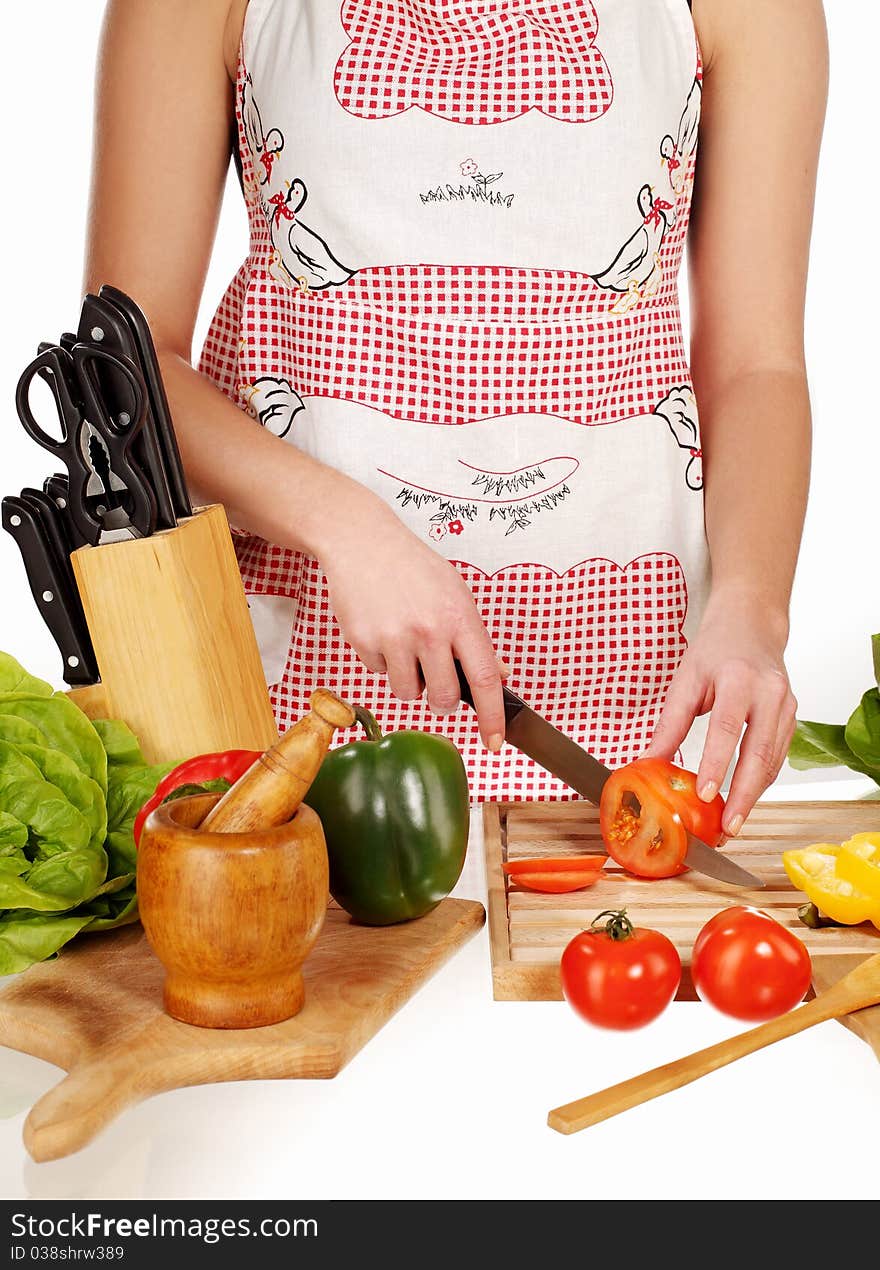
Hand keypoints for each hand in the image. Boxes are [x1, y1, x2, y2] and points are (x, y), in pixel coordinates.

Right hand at [319, 492, 505, 748]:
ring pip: (408, 693)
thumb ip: (475, 638)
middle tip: (434, 678)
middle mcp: (429, 630)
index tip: (496, 742)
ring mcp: (394, 637)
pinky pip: (378, 673)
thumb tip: (498, 676)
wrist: (362, 542)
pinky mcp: (363, 641)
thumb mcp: (456, 593)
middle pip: (443, 699)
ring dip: (409, 679)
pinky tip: (381, 629)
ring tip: (404, 644)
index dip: (493, 716)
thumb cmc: (413, 567)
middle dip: (440, 699)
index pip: (485, 679)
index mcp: (460, 617)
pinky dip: (382, 660)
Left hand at [643, 593, 796, 835]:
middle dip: (743, 795)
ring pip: (772, 760)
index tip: (705, 794)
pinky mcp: (792, 716)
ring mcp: (786, 705)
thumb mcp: (685, 680)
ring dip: (753, 795)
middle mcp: (769, 692)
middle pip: (758, 753)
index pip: (726, 728)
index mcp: (738, 679)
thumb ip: (669, 724)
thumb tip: (648, 764)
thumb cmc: (717, 650)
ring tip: (732, 823)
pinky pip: (778, 756)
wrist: (752, 625)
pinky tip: (745, 799)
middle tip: (727, 827)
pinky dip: (761, 782)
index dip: (716, 764)